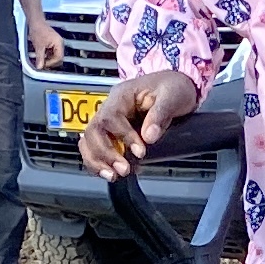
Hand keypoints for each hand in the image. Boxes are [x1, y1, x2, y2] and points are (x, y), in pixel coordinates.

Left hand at [22, 10, 68, 72]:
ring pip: (54, 55)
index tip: (44, 65)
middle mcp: (59, 43)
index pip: (59, 57)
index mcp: (59, 43)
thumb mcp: (38, 46)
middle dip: (50, 62)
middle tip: (43, 65)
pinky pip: (51, 52)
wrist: (35, 22)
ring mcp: (56, 43)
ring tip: (40, 61)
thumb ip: (40, 57)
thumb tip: (39, 67)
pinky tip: (40, 56)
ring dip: (48, 59)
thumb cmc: (38, 31)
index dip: (51, 63)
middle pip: (58, 57)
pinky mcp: (51, 43)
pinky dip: (46, 55)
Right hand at [78, 66, 201, 176]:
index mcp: (122, 95)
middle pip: (93, 131)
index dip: (123, 136)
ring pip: (88, 141)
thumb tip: (149, 136)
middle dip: (106, 153)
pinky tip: (110, 173)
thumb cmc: (173, 88)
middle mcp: (110, 107)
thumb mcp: (173, 95)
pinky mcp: (111, 133)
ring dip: (98, 161)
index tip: (141, 152)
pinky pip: (94, 147)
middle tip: (123, 169)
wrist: (176, 87)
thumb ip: (160, 114)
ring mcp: (108, 120)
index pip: (111, 117)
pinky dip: (98, 162)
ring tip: (113, 175)